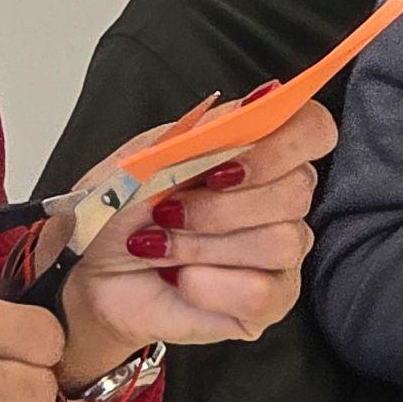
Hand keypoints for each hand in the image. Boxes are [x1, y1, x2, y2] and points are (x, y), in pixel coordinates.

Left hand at [50, 95, 332, 386]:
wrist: (88, 272)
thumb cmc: (119, 210)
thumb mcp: (148, 156)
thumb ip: (208, 129)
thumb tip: (263, 99)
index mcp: (257, 151)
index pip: (314, 130)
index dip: (281, 146)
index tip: (223, 166)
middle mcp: (280, 200)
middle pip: (297, 191)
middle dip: (218, 207)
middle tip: (166, 213)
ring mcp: (280, 254)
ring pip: (279, 243)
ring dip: (202, 246)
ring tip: (159, 247)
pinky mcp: (268, 303)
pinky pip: (261, 293)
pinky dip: (205, 286)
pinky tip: (177, 279)